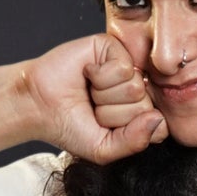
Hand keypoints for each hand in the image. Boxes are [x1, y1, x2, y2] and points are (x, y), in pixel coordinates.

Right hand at [26, 33, 167, 162]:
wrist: (39, 105)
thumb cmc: (69, 126)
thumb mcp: (104, 148)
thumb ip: (135, 142)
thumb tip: (156, 119)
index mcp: (138, 114)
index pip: (157, 127)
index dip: (130, 132)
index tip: (107, 129)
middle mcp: (136, 90)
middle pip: (145, 108)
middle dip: (113, 115)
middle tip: (92, 107)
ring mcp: (126, 67)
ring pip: (135, 88)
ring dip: (104, 96)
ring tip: (89, 91)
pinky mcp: (113, 47)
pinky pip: (123, 68)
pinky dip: (100, 77)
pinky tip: (87, 74)